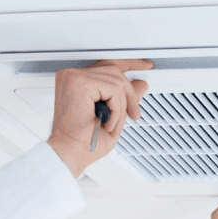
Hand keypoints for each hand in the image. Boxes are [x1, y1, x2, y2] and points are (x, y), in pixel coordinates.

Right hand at [45, 59, 152, 177]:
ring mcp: (74, 77)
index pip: (107, 64)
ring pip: (117, 81)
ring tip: (111, 124)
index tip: (146, 66)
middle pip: (115, 70)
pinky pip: (114, 90)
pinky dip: (117, 109)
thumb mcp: (113, 116)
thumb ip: (125, 98)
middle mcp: (72, 76)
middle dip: (130, 94)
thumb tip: (141, 84)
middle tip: (134, 114)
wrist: (71, 154)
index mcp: (76, 81)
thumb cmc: (84, 142)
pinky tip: (107, 122)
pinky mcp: (80, 83)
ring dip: (121, 107)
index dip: (129, 64)